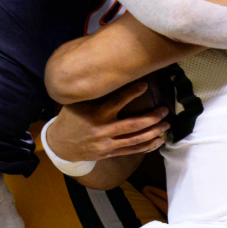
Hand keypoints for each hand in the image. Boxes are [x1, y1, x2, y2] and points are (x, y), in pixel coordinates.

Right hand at [46, 83, 168, 161]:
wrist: (60, 145)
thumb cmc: (70, 118)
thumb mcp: (77, 103)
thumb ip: (93, 93)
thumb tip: (109, 74)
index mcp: (95, 114)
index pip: (117, 102)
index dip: (132, 93)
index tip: (145, 85)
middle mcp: (103, 130)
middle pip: (133, 125)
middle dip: (152, 118)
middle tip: (165, 110)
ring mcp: (107, 144)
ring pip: (135, 140)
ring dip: (153, 132)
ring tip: (166, 125)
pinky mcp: (109, 153)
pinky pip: (131, 150)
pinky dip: (146, 146)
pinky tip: (158, 141)